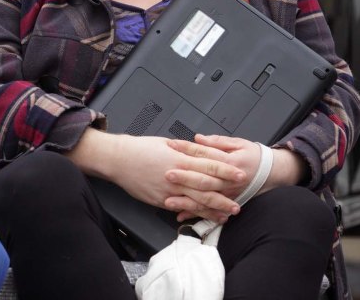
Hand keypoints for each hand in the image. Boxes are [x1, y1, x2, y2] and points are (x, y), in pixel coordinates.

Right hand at [110, 134, 245, 223]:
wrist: (118, 159)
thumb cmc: (140, 148)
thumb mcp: (165, 143)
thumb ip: (184, 150)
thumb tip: (200, 152)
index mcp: (179, 158)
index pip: (209, 164)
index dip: (226, 170)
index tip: (240, 173)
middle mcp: (177, 176)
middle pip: (207, 186)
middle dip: (226, 194)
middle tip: (240, 200)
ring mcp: (169, 190)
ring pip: (197, 201)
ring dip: (215, 208)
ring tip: (229, 212)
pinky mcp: (161, 200)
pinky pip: (182, 208)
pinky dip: (196, 213)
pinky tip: (206, 217)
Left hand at [164, 134, 258, 221]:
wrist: (273, 172)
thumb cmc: (254, 155)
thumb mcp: (239, 143)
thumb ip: (217, 142)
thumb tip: (198, 138)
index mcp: (230, 162)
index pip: (205, 154)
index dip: (187, 149)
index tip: (171, 145)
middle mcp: (229, 180)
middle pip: (204, 178)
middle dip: (184, 177)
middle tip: (167, 174)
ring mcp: (228, 193)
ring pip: (205, 198)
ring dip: (187, 201)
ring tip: (169, 201)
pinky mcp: (228, 202)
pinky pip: (210, 210)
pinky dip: (196, 214)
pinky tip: (181, 215)